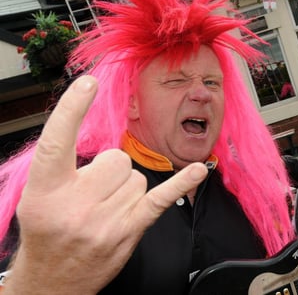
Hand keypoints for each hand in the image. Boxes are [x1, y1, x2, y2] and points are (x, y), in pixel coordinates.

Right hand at [4, 76, 207, 294]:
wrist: (53, 282)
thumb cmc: (48, 231)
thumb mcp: (38, 195)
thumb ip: (62, 166)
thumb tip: (98, 139)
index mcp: (45, 190)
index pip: (57, 140)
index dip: (72, 109)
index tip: (89, 84)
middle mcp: (75, 204)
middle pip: (115, 158)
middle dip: (109, 171)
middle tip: (92, 194)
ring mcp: (105, 219)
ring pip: (136, 176)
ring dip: (125, 188)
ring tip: (104, 209)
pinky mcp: (130, 229)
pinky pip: (161, 198)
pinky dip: (181, 183)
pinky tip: (196, 170)